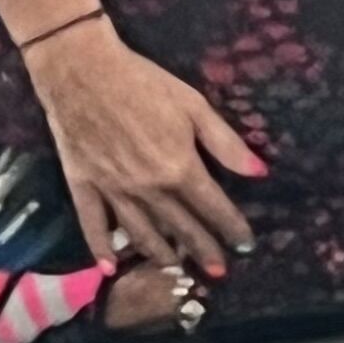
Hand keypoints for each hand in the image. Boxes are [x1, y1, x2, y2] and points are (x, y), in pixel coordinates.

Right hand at [25, 19, 266, 275]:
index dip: (231, 228)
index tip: (245, 246)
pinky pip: (93, 225)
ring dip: (162, 255)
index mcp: (178, 168)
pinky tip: (109, 267)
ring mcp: (113, 191)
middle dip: (203, 250)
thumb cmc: (144, 83)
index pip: (213, 207)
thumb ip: (226, 144)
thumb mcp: (194, 106)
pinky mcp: (84, 185)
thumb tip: (260, 172)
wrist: (83, 72)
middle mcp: (148, 189)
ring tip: (178, 269)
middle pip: (181, 227)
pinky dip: (101, 249)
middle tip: (219, 270)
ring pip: (141, 233)